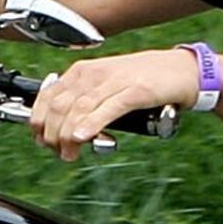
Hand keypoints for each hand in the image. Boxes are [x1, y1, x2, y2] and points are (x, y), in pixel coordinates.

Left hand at [30, 50, 201, 160]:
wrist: (183, 70)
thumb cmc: (143, 81)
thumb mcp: (105, 89)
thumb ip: (83, 106)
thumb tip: (62, 131)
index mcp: (82, 72)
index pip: (48, 96)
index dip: (39, 121)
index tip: (41, 140)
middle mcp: (94, 74)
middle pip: (60, 106)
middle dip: (52, 134)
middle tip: (58, 152)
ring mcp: (115, 82)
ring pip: (80, 109)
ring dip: (68, 135)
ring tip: (68, 153)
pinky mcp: (136, 91)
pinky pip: (108, 108)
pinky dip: (92, 123)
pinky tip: (81, 136)